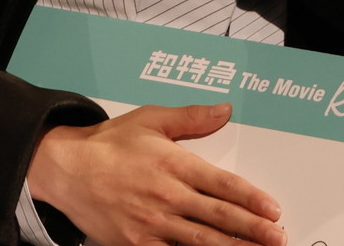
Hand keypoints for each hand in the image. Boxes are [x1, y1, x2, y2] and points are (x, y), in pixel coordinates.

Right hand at [27, 102, 286, 245]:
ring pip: (199, 241)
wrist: (66, 169)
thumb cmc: (108, 144)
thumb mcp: (152, 119)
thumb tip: (224, 110)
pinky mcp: (136, 243)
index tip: (273, 209)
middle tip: (277, 236)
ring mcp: (151, 224)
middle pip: (217, 218)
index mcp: (173, 164)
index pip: (222, 184)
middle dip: (251, 230)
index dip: (250, 199)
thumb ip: (191, 118)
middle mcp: (166, 196)